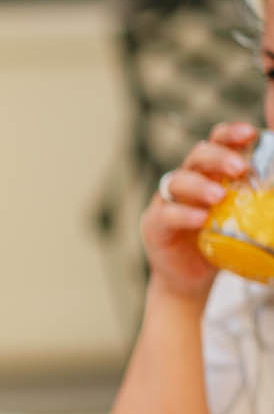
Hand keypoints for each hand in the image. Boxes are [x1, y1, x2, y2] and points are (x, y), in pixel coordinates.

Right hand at [142, 121, 256, 297]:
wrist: (190, 279)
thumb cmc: (220, 244)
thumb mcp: (244, 218)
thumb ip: (260, 201)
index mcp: (209, 173)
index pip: (217, 142)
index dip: (230, 134)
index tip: (250, 133)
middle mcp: (186, 180)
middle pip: (198, 155)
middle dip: (219, 156)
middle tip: (240, 167)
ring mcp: (167, 202)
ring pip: (177, 180)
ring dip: (200, 185)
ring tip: (219, 196)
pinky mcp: (154, 225)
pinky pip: (166, 214)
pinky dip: (184, 215)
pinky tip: (201, 219)